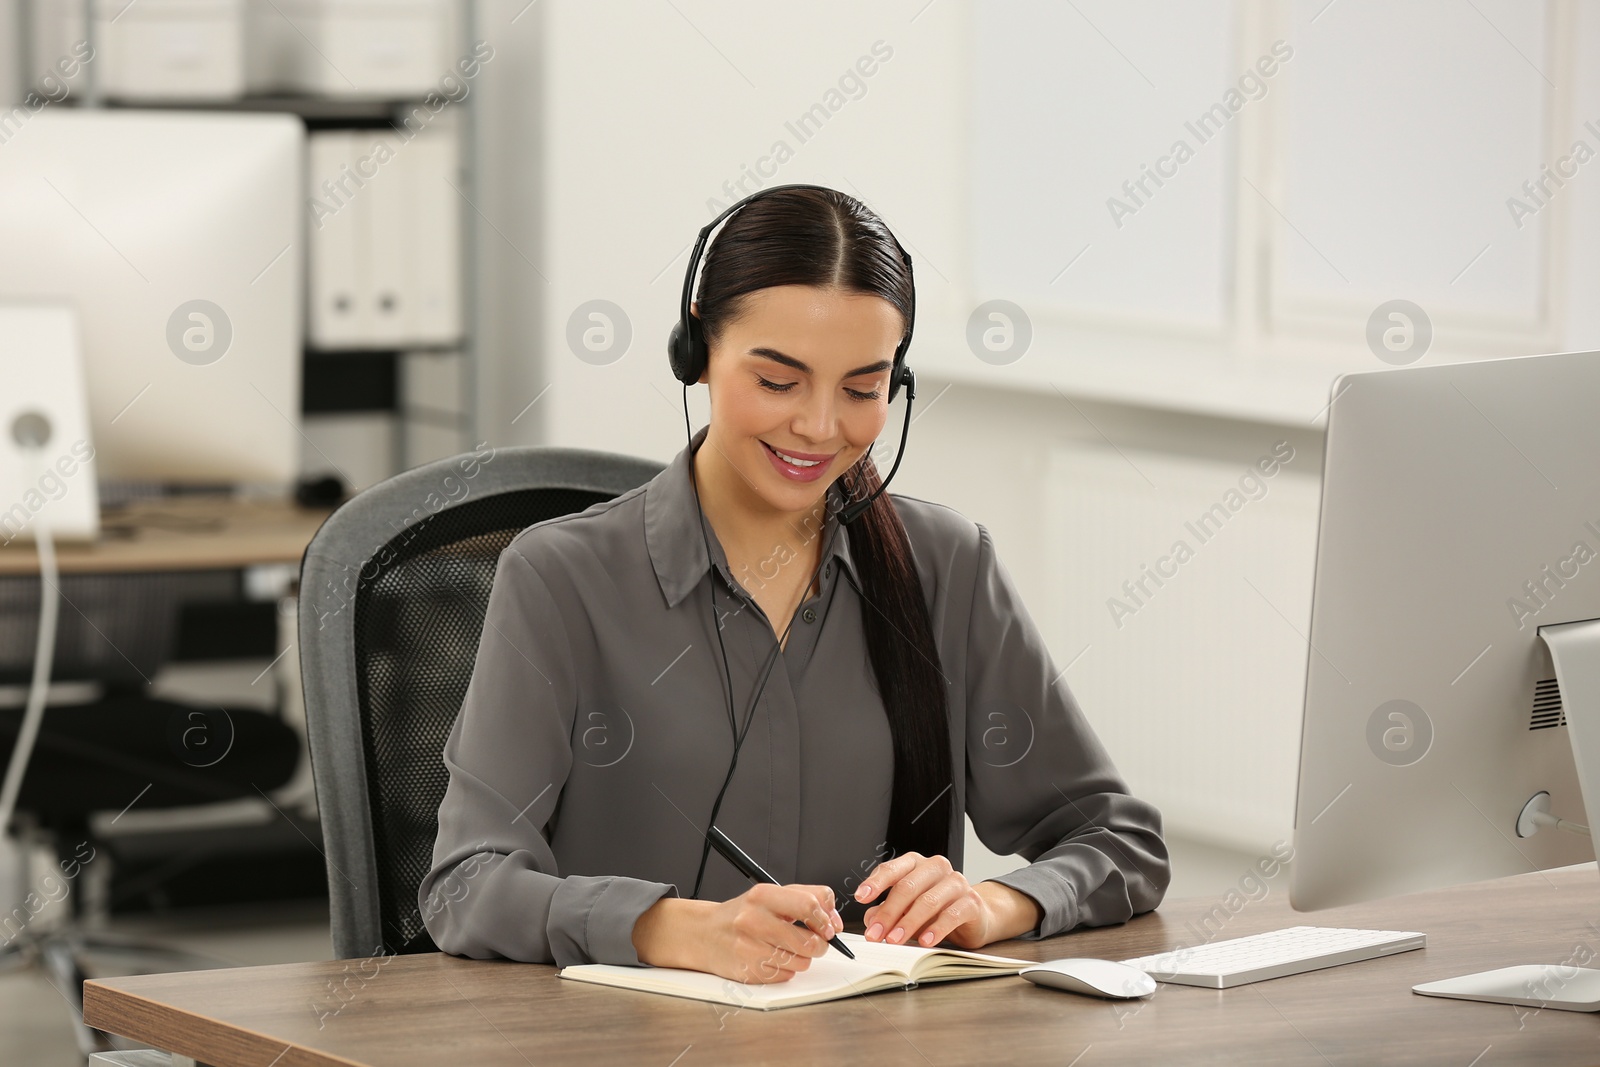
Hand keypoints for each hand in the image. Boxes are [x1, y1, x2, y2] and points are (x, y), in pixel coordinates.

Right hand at [635, 883, 842, 983]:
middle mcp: (753, 920)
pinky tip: (771, 958)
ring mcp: (749, 948)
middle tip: (814, 943)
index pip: (809, 905)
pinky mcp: (747, 971)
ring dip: (802, 959)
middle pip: (809, 941)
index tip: (828, 927)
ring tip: (787, 949)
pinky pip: (785, 976)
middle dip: (820, 945)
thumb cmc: (743, 914)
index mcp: (762, 894)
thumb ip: (807, 898)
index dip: (825, 920)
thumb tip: (834, 920)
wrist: (705, 933)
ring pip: (801, 962)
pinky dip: (786, 970)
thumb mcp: (771, 894)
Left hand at [854, 852, 1039, 949]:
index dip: (875, 883)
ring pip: (928, 900)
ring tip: (895, 940)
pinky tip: (925, 940)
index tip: (860, 897)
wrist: (974, 915)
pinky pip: (952, 914)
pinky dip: (936, 929)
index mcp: (916, 864)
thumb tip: (870, 919)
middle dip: (888, 913)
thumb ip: (887, 911)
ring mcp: (956, 883)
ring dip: (908, 923)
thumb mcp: (906, 910)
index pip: (892, 869)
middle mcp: (936, 868)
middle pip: (908, 887)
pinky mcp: (971, 902)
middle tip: (875, 934)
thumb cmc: (936, 909)